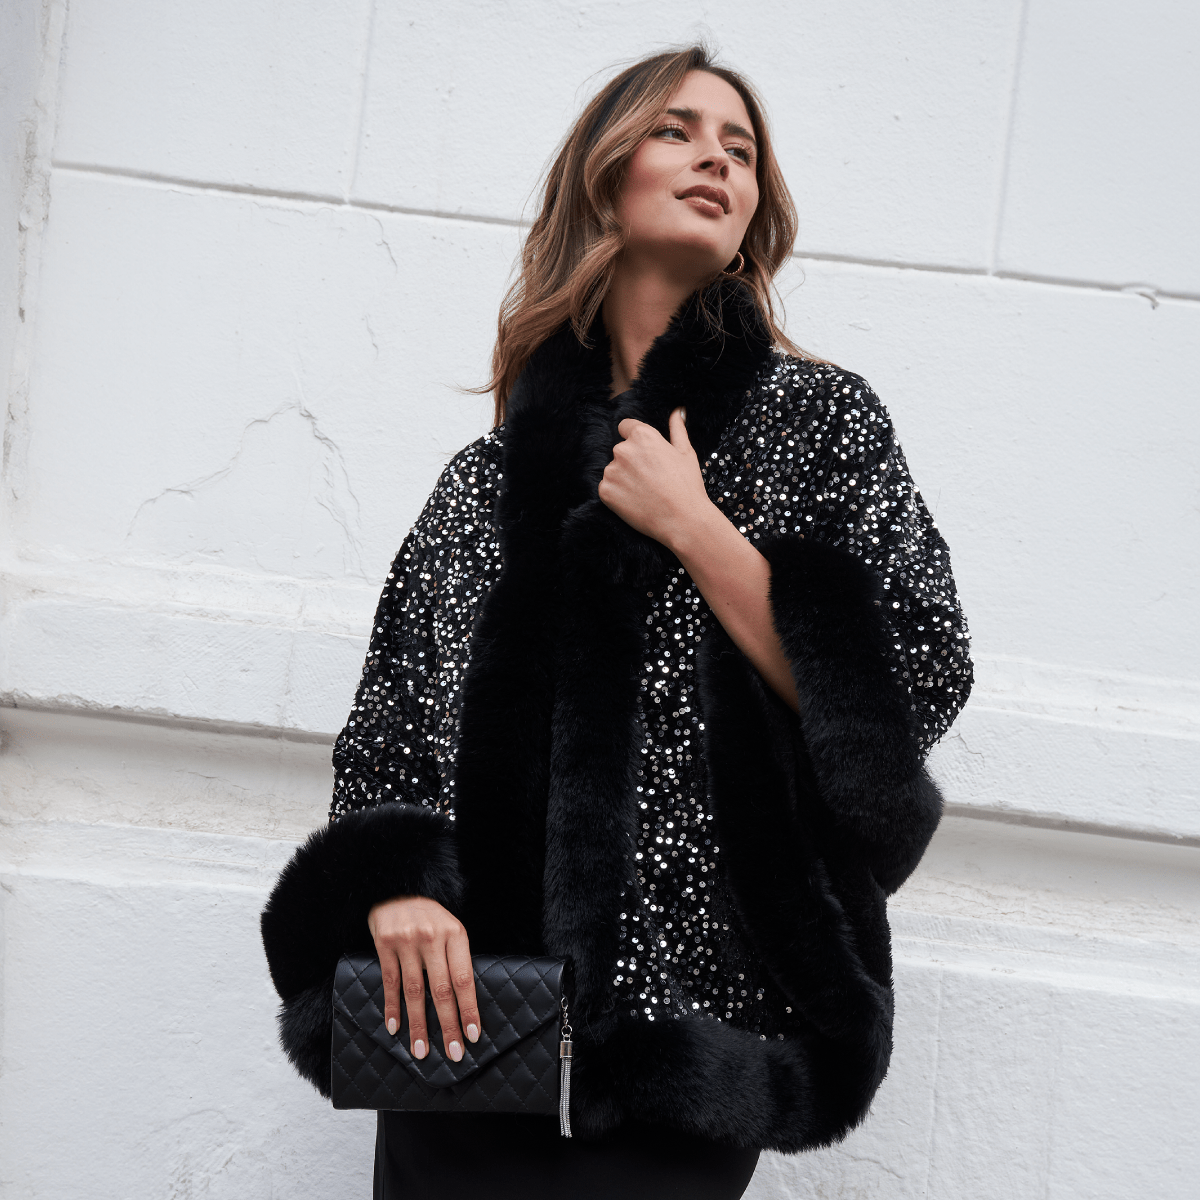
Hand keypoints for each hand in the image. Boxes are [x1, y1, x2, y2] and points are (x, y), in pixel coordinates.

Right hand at [367, 895, 479, 1061]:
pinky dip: (392, 1008)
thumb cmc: (430, 915)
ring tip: (421, 1051)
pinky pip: (390, 982)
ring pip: (414, 991)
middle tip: (453, 1053)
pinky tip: (395, 1028)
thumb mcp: (450, 928)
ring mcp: (407, 941)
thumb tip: (464, 1003)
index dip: (468, 1009)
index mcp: (455, 934)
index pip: (464, 979)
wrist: (397, 887)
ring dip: (418, 1025)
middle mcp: (432, 938)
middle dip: (448, 1025)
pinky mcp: (385, 943)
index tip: (472, 1035)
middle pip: (441, 990)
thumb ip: (456, 958)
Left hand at [598, 407, 714, 551]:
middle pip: (620, 451)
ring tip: (644, 492)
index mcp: (642, 436)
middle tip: (650, 479)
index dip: (636, 440)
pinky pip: (607, 488)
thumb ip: (677, 429)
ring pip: (613, 470)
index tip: (645, 455)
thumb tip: (677, 411)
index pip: (625, 427)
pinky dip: (617, 494)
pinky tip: (635, 501)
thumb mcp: (686, 453)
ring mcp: (611, 471)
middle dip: (632, 462)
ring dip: (623, 478)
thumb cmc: (687, 486)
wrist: (682, 520)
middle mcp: (623, 450)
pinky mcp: (604, 491)